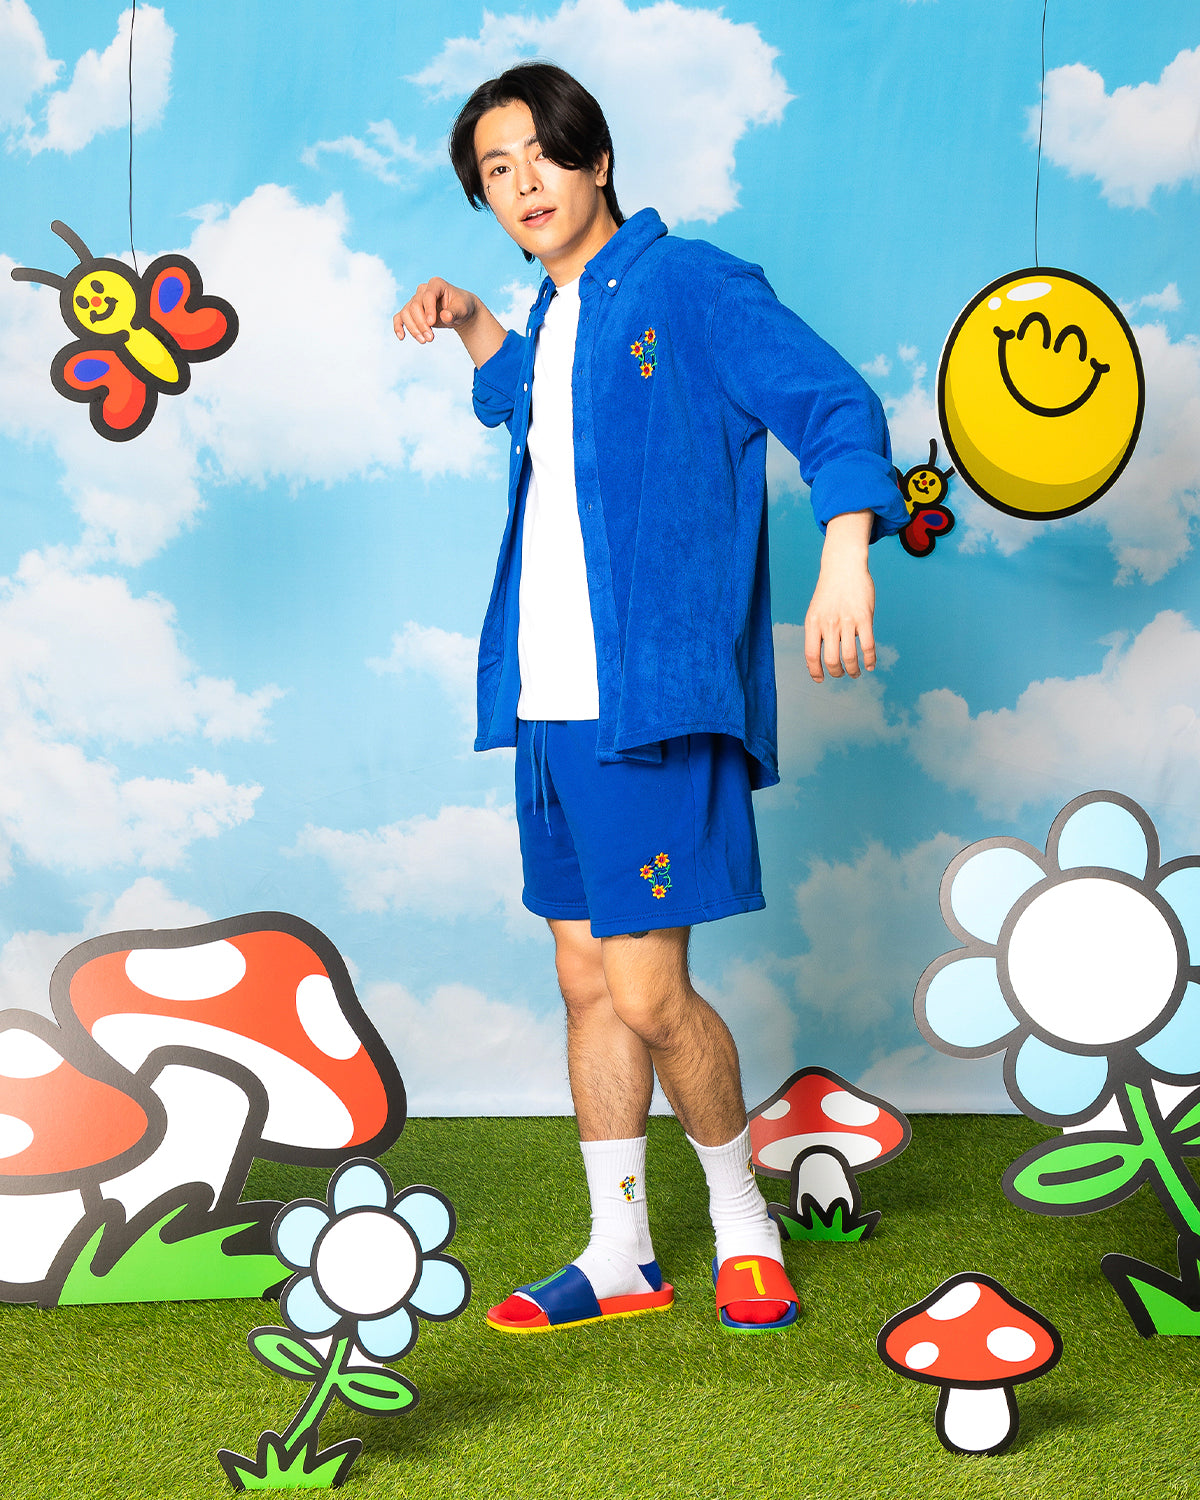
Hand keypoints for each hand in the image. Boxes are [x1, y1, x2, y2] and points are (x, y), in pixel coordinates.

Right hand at [393, 277, 478, 343]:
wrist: (459, 312)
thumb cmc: (461, 307)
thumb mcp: (462, 310)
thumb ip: (454, 313)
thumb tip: (445, 316)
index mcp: (436, 284)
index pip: (428, 296)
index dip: (428, 310)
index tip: (432, 324)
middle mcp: (423, 290)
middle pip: (415, 306)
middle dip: (421, 324)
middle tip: (431, 338)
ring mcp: (415, 300)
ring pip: (406, 313)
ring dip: (413, 328)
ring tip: (425, 341)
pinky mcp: (411, 311)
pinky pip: (400, 317)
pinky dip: (398, 326)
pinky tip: (402, 337)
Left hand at [804, 510, 875, 681]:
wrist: (843, 566)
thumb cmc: (830, 591)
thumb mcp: (816, 611)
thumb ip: (818, 632)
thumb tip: (821, 658)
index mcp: (813, 623)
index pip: (811, 655)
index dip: (814, 671)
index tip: (819, 679)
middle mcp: (828, 623)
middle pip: (831, 660)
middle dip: (836, 673)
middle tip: (841, 675)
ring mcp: (847, 621)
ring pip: (850, 657)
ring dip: (853, 670)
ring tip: (855, 673)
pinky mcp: (864, 617)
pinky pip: (867, 645)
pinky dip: (870, 660)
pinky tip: (870, 665)